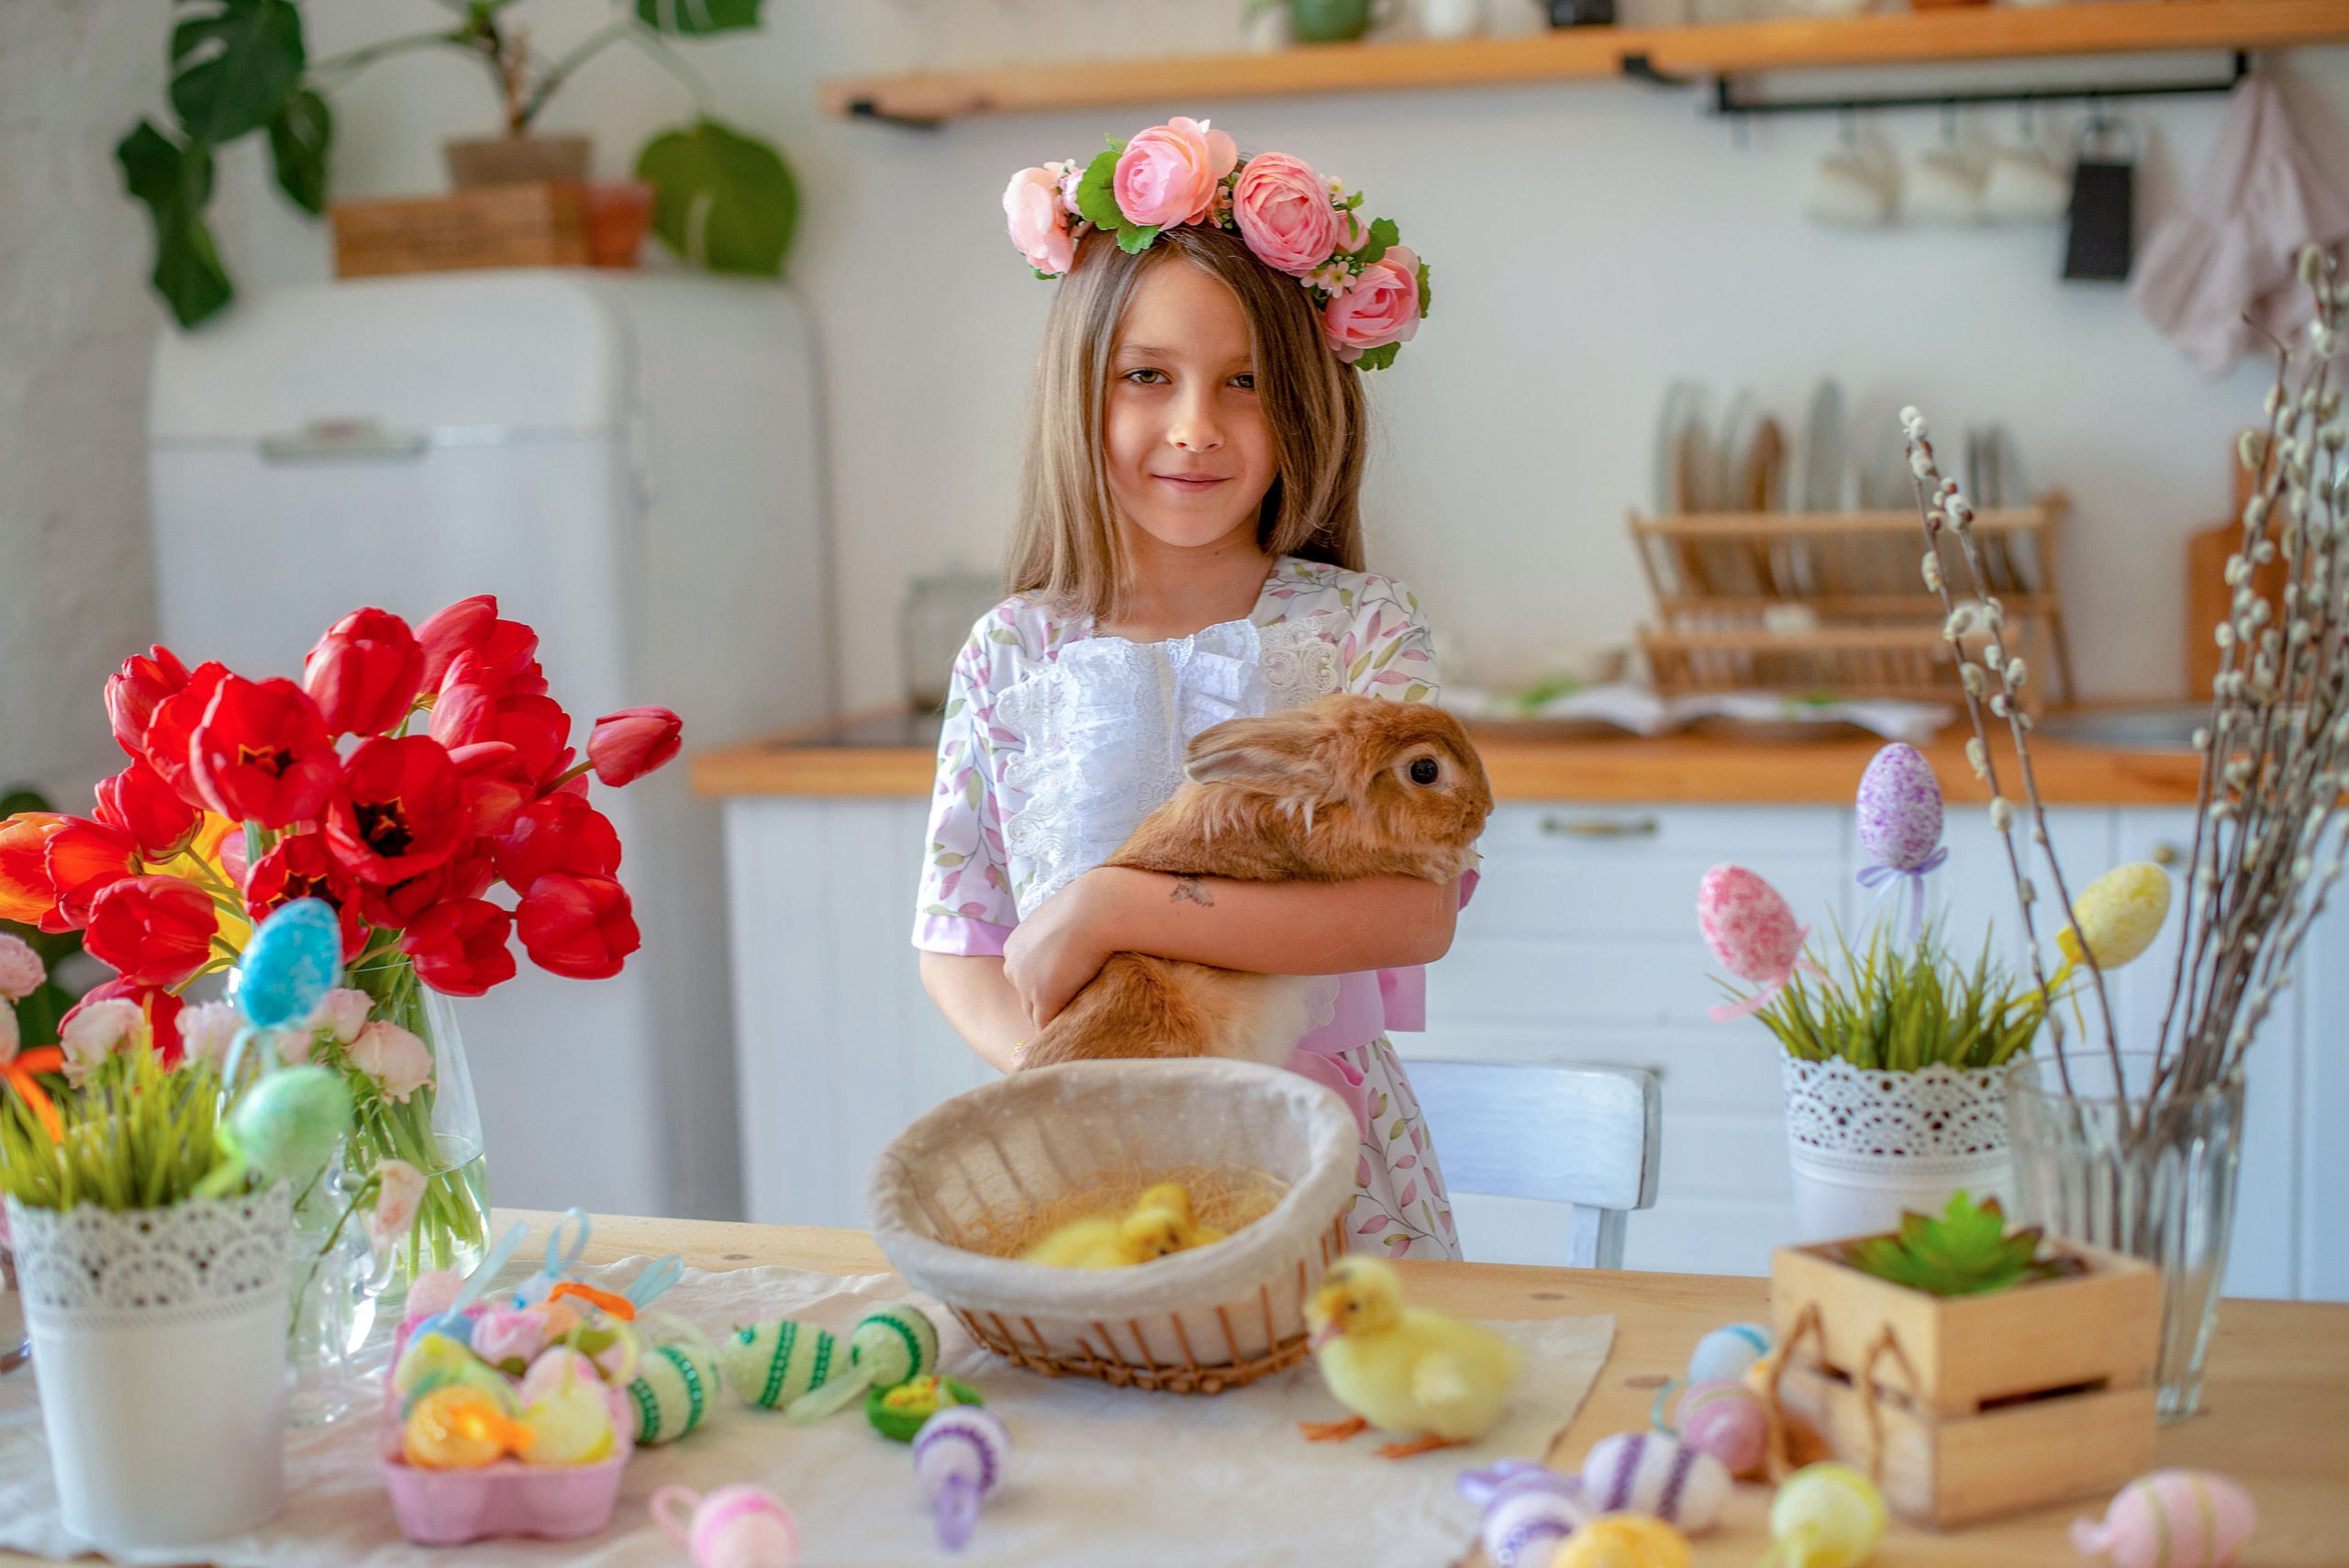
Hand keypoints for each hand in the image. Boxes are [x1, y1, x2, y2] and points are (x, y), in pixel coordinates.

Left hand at [1002, 872, 1118, 1030]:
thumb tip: (1072, 944)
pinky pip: (1047, 1024)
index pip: (1025, 977)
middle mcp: (1013, 966)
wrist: (1099, 911)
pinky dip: (1061, 1028)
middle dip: (1048, 1003)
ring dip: (1055, 1017)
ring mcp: (1025, 984)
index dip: (1046, 984)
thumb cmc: (1088, 908)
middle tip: (1073, 1006)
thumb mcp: (1060, 921)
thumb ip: (1056, 937)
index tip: (1067, 987)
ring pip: (1035, 1014)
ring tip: (1077, 1020)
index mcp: (1014, 946)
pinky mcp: (1043, 998)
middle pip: (1026, 998)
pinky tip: (1079, 1027)